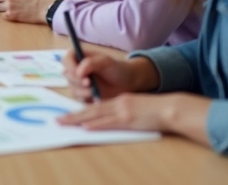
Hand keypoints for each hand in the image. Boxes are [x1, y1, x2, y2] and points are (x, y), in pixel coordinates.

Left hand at [58, 93, 209, 133]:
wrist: (169, 108)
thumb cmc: (156, 110)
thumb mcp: (137, 106)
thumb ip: (124, 110)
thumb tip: (114, 119)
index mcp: (119, 100)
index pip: (96, 105)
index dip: (80, 111)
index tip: (68, 115)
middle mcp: (117, 103)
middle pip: (90, 109)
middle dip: (73, 116)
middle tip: (58, 120)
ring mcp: (122, 111)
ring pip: (95, 115)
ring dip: (78, 120)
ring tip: (64, 123)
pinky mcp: (128, 119)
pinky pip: (108, 122)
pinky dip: (96, 124)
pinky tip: (86, 126)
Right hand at [62, 51, 159, 101]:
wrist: (127, 83)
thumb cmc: (116, 68)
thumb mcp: (105, 61)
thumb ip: (91, 63)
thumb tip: (78, 72)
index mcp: (79, 57)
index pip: (66, 59)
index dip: (70, 66)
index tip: (79, 72)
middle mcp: (76, 70)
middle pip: (67, 75)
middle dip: (77, 80)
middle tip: (88, 83)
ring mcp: (79, 83)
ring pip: (72, 88)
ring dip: (82, 91)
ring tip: (94, 91)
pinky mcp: (83, 95)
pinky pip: (79, 99)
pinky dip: (86, 99)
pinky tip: (96, 97)